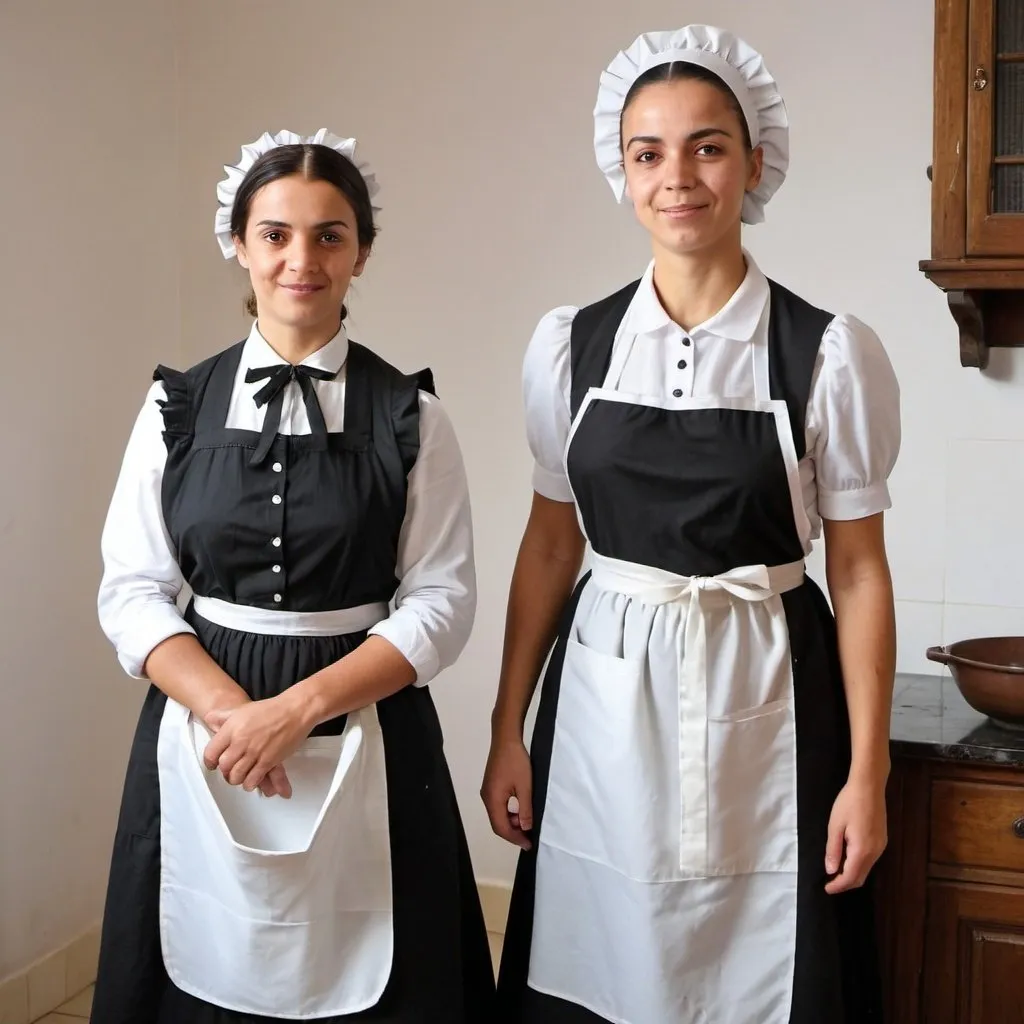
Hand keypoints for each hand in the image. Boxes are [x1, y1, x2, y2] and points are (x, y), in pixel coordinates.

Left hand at [203, 693, 310, 795]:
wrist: (295, 710)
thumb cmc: (272, 709)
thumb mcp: (243, 709)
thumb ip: (223, 716)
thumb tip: (209, 718)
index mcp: (232, 728)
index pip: (211, 752)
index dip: (210, 762)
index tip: (213, 764)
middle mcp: (241, 741)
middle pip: (224, 766)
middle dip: (225, 772)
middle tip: (229, 771)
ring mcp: (254, 752)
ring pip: (237, 776)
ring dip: (237, 779)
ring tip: (240, 777)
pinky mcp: (268, 761)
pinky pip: (253, 779)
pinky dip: (250, 783)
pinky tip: (251, 781)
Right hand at [481, 737, 533, 850]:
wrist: (506, 738)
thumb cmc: (516, 762)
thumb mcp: (525, 787)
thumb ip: (525, 809)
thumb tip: (525, 828)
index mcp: (493, 800)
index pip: (501, 827)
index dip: (514, 838)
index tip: (528, 844)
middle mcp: (486, 797)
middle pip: (497, 823)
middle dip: (512, 832)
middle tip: (528, 837)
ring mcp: (487, 791)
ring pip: (497, 814)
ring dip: (510, 822)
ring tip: (526, 823)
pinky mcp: (491, 785)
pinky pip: (498, 805)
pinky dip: (508, 812)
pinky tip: (519, 809)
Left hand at [824, 777, 887, 893]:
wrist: (869, 786)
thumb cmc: (849, 803)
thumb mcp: (835, 826)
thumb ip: (833, 850)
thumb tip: (831, 871)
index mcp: (862, 850)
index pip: (850, 877)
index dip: (838, 886)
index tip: (826, 889)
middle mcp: (875, 853)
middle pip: (861, 877)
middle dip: (845, 883)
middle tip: (830, 883)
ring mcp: (881, 846)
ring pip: (867, 869)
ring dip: (852, 874)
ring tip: (836, 872)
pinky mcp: (882, 840)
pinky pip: (870, 860)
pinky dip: (859, 865)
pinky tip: (848, 859)